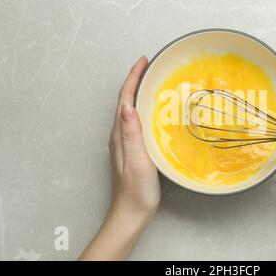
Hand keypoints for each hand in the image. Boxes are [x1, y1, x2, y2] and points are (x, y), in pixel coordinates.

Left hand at [108, 56, 159, 221]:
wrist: (131, 214)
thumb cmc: (136, 191)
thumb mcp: (136, 161)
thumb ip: (131, 134)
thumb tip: (127, 106)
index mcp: (120, 134)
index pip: (125, 99)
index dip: (133, 78)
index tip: (144, 60)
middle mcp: (120, 135)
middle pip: (126, 101)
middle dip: (136, 80)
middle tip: (151, 66)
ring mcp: (126, 143)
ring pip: (132, 110)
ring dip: (140, 93)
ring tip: (154, 82)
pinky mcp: (133, 150)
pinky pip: (138, 122)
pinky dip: (145, 109)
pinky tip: (156, 112)